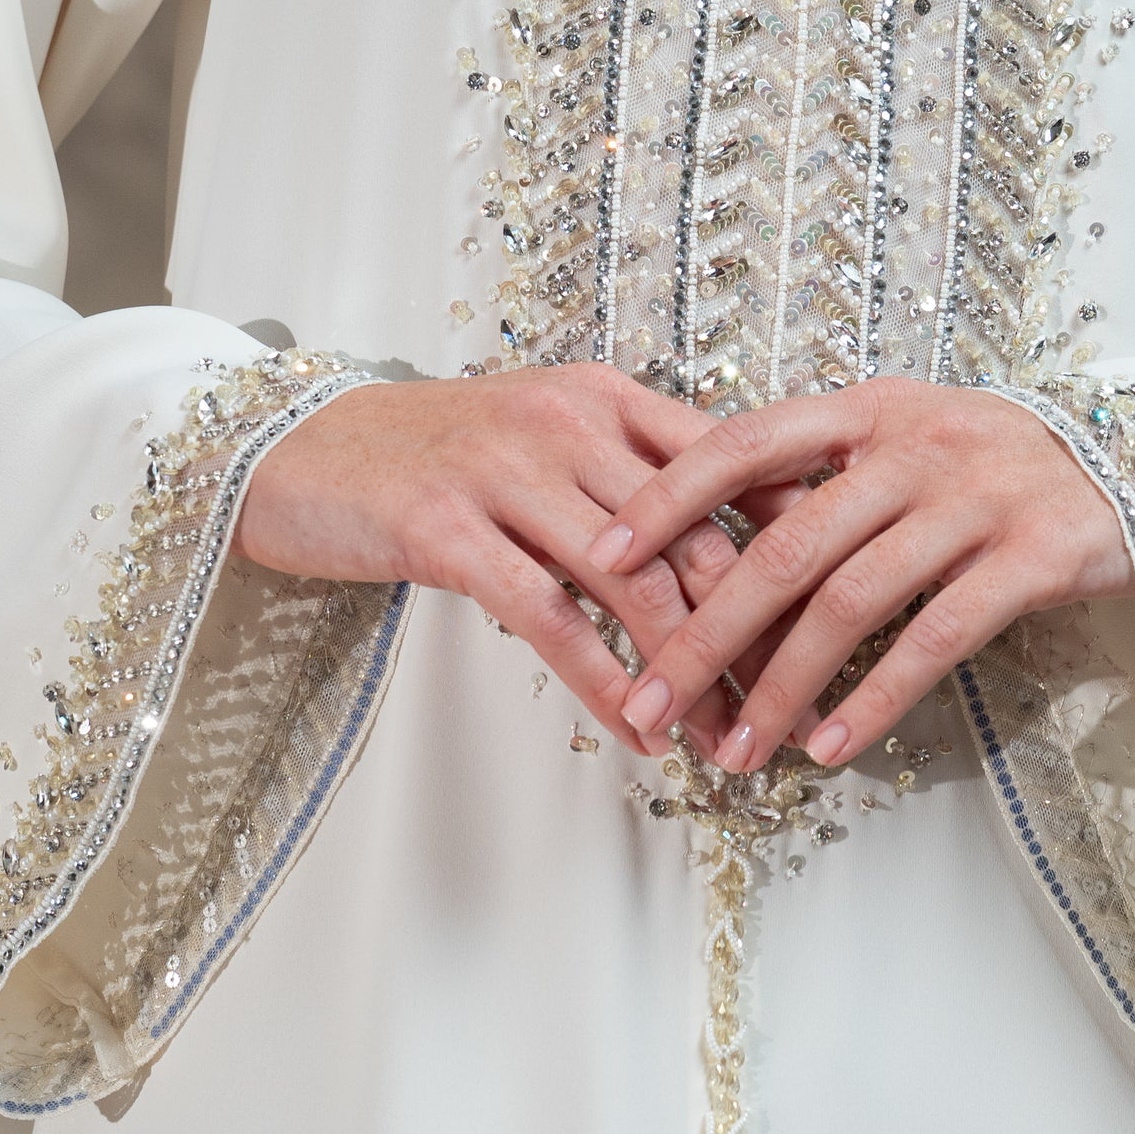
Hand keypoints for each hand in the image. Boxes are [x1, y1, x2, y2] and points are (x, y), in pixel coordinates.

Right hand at [236, 368, 773, 754]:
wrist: (294, 447)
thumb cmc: (431, 456)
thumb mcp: (543, 439)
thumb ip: (630, 473)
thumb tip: (731, 547)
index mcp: (605, 396)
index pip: (731, 464)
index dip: (792, 540)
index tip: (840, 611)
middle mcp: (566, 421)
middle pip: (696, 534)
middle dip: (755, 629)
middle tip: (793, 702)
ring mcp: (504, 470)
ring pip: (633, 580)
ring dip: (688, 672)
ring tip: (724, 737)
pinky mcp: (445, 528)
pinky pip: (548, 616)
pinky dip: (604, 683)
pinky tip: (637, 732)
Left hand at [589, 378, 1134, 771]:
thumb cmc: (990, 462)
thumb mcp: (902, 438)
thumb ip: (817, 477)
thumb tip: (704, 541)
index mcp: (865, 409)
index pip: (741, 443)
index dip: (666, 499)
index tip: (599, 559)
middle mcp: (913, 446)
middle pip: (782, 547)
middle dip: (703, 635)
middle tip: (649, 706)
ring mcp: (974, 500)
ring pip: (850, 603)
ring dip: (781, 688)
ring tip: (735, 754)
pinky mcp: (1031, 557)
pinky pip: (935, 639)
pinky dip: (875, 699)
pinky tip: (829, 749)